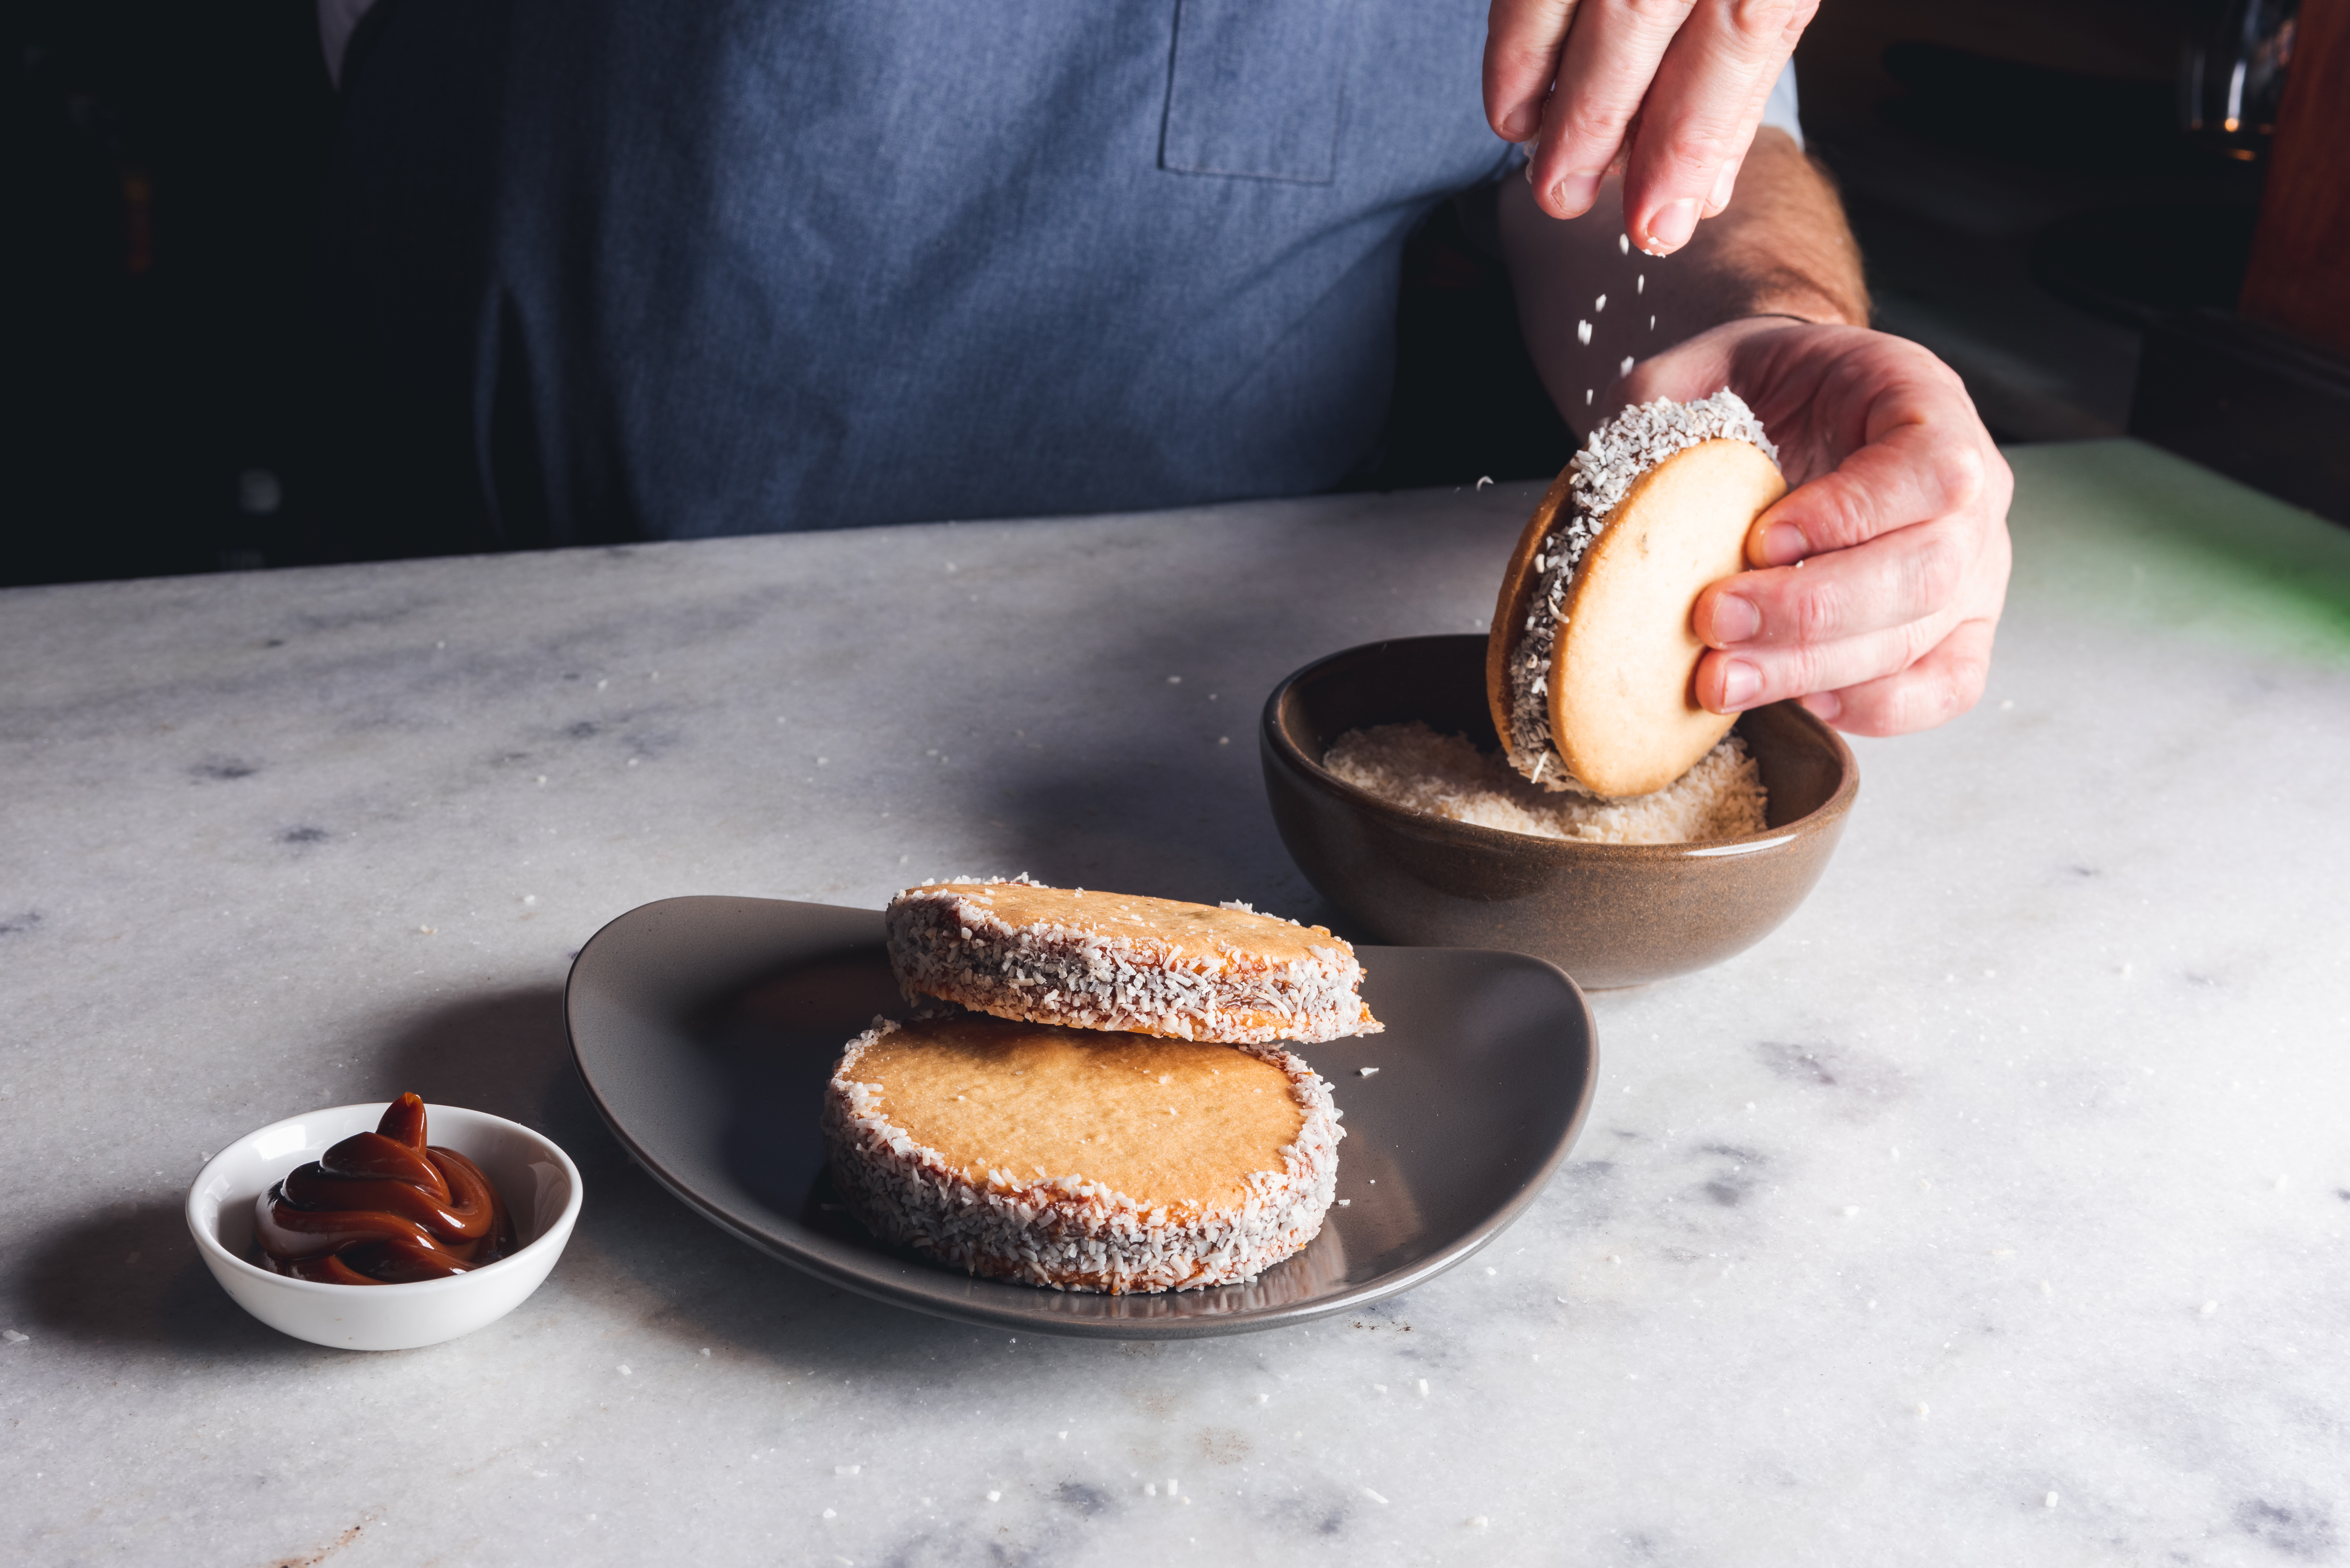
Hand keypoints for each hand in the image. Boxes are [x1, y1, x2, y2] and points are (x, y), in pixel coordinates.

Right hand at [1485, 0, 1816, 253]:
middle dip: (1598, 122)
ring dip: (1542, 82)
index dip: (1694, 136)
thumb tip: (1705, 182)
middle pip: (1642, 10)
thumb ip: (1747, 54)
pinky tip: (1513, 95)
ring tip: (1531, 153)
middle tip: (1567, 198)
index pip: (1740, 32)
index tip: (1661, 221)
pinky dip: (1514, 39)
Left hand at [1612, 317, 2012, 735]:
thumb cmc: (1765, 390)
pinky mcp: (1956, 630)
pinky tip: (1795, 700)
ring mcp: (1974, 568)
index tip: (1760, 540)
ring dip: (1812, 669)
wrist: (1794, 411)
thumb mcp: (1708, 367)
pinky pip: (1941, 686)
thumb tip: (1620, 485)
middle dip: (1810, 612)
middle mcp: (1972, 493)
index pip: (1929, 471)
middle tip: (1714, 623)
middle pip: (1925, 571)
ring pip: (1921, 639)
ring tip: (1719, 680)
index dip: (1850, 515)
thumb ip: (1668, 403)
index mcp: (1925, 404)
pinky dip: (1868, 705)